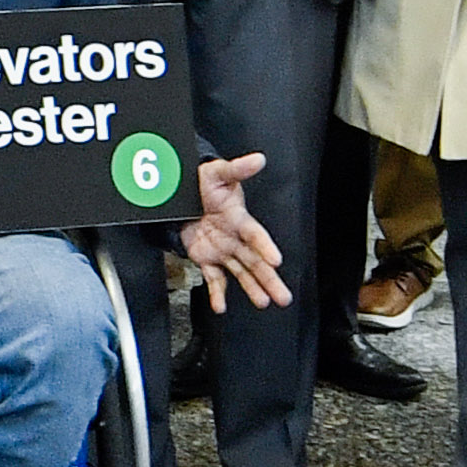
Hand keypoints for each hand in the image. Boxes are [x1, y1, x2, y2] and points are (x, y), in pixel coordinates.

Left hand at [180, 156, 292, 308]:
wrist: (181, 193)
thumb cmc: (203, 182)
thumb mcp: (218, 173)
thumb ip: (237, 169)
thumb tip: (258, 158)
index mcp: (240, 220)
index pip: (256, 236)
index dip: (266, 247)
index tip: (277, 260)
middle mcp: (235, 238)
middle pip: (256, 262)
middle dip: (270, 280)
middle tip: (284, 297)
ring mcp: (222, 250)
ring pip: (241, 273)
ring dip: (252, 288)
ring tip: (264, 302)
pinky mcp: (206, 258)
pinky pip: (214, 278)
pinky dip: (216, 293)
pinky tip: (220, 307)